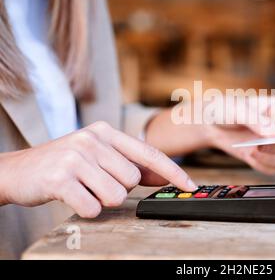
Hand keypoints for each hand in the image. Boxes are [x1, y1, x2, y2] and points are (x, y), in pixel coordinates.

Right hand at [0, 121, 196, 217]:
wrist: (18, 170)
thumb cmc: (64, 164)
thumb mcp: (98, 156)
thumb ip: (130, 164)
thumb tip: (163, 176)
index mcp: (105, 132)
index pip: (148, 153)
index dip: (172, 171)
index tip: (190, 185)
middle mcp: (92, 140)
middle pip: (133, 179)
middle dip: (118, 188)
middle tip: (95, 182)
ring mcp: (75, 157)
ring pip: (116, 195)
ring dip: (101, 199)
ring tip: (83, 188)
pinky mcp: (60, 178)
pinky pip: (92, 207)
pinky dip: (85, 209)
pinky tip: (71, 196)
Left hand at [206, 98, 274, 174]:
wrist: (209, 124)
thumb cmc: (225, 110)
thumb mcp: (237, 110)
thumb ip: (255, 120)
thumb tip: (274, 134)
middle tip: (259, 145)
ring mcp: (272, 144)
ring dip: (273, 160)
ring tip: (252, 153)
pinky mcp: (262, 157)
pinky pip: (271, 169)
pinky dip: (261, 166)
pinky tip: (248, 156)